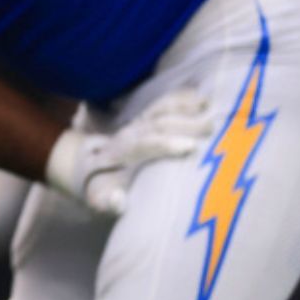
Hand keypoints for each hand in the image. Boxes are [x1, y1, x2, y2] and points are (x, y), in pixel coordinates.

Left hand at [45, 87, 212, 214]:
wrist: (89, 167)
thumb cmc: (103, 188)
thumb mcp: (100, 200)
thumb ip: (107, 202)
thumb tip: (117, 199)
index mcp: (121, 154)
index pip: (143, 145)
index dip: (165, 145)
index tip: (189, 147)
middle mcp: (130, 135)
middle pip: (156, 125)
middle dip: (183, 124)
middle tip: (210, 126)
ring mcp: (138, 125)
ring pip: (160, 111)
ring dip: (183, 106)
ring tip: (207, 105)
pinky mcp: (145, 120)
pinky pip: (162, 105)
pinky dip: (180, 98)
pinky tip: (201, 97)